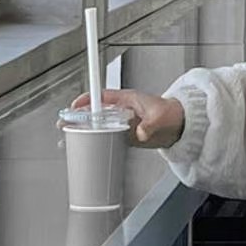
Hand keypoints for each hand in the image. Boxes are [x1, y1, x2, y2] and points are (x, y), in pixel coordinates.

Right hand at [64, 89, 184, 149]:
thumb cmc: (170, 113)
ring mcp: (122, 124)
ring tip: (67, 140)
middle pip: (94, 112)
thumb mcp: (160, 116)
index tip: (74, 107)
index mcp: (125, 99)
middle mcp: (121, 110)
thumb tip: (140, 133)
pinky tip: (85, 149)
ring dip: (83, 132)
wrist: (181, 126)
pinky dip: (96, 143)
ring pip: (98, 126)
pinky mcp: (126, 137)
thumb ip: (149, 124)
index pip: (100, 97)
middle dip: (78, 118)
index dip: (85, 101)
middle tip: (64, 126)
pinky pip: (107, 139)